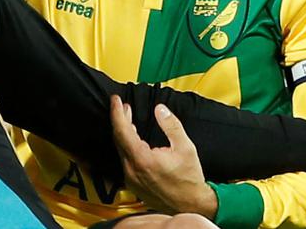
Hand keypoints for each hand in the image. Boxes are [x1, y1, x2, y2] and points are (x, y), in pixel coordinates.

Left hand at [109, 95, 217, 217]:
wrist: (190, 205)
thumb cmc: (189, 179)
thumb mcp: (185, 147)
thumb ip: (171, 125)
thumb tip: (160, 109)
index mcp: (142, 159)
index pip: (122, 131)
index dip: (117, 113)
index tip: (115, 100)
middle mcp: (132, 170)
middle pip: (118, 139)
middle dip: (120, 120)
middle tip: (123, 106)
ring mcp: (131, 179)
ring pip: (120, 150)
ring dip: (123, 133)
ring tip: (128, 118)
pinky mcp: (133, 184)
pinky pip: (124, 160)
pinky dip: (126, 145)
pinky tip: (133, 139)